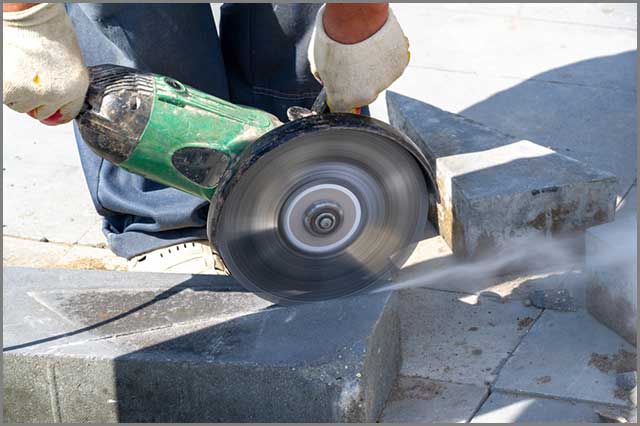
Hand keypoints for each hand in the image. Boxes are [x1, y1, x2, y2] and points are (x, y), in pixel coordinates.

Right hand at [3, 3, 88, 124]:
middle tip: (32, 74)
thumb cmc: (49, 31)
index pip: (68, 114)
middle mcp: (58, 94)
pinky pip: (7, 99)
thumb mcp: (71, 64)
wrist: (29, 13)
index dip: (56, 108)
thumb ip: (67, 89)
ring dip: (19, 93)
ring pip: (22, 107)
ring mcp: (34, 94)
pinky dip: (7, 88)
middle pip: (42, 113)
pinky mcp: (10, 90)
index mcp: (77, 87)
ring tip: (22, 68)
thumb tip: (54, 117)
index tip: (49, 101)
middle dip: (36, 98)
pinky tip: (13, 69)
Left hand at [308, 4, 409, 112]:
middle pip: (363, 94)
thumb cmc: (334, 37)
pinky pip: (392, 65)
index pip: (342, 107)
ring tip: (364, 48)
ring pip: (379, 79)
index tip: (340, 90)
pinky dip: (386, 57)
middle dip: (357, 81)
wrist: (356, 17)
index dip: (340, 96)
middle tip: (352, 60)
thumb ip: (325, 79)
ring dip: (373, 68)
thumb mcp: (318, 63)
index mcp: (345, 98)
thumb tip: (327, 80)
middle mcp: (367, 95)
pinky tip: (377, 44)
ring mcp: (386, 82)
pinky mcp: (399, 66)